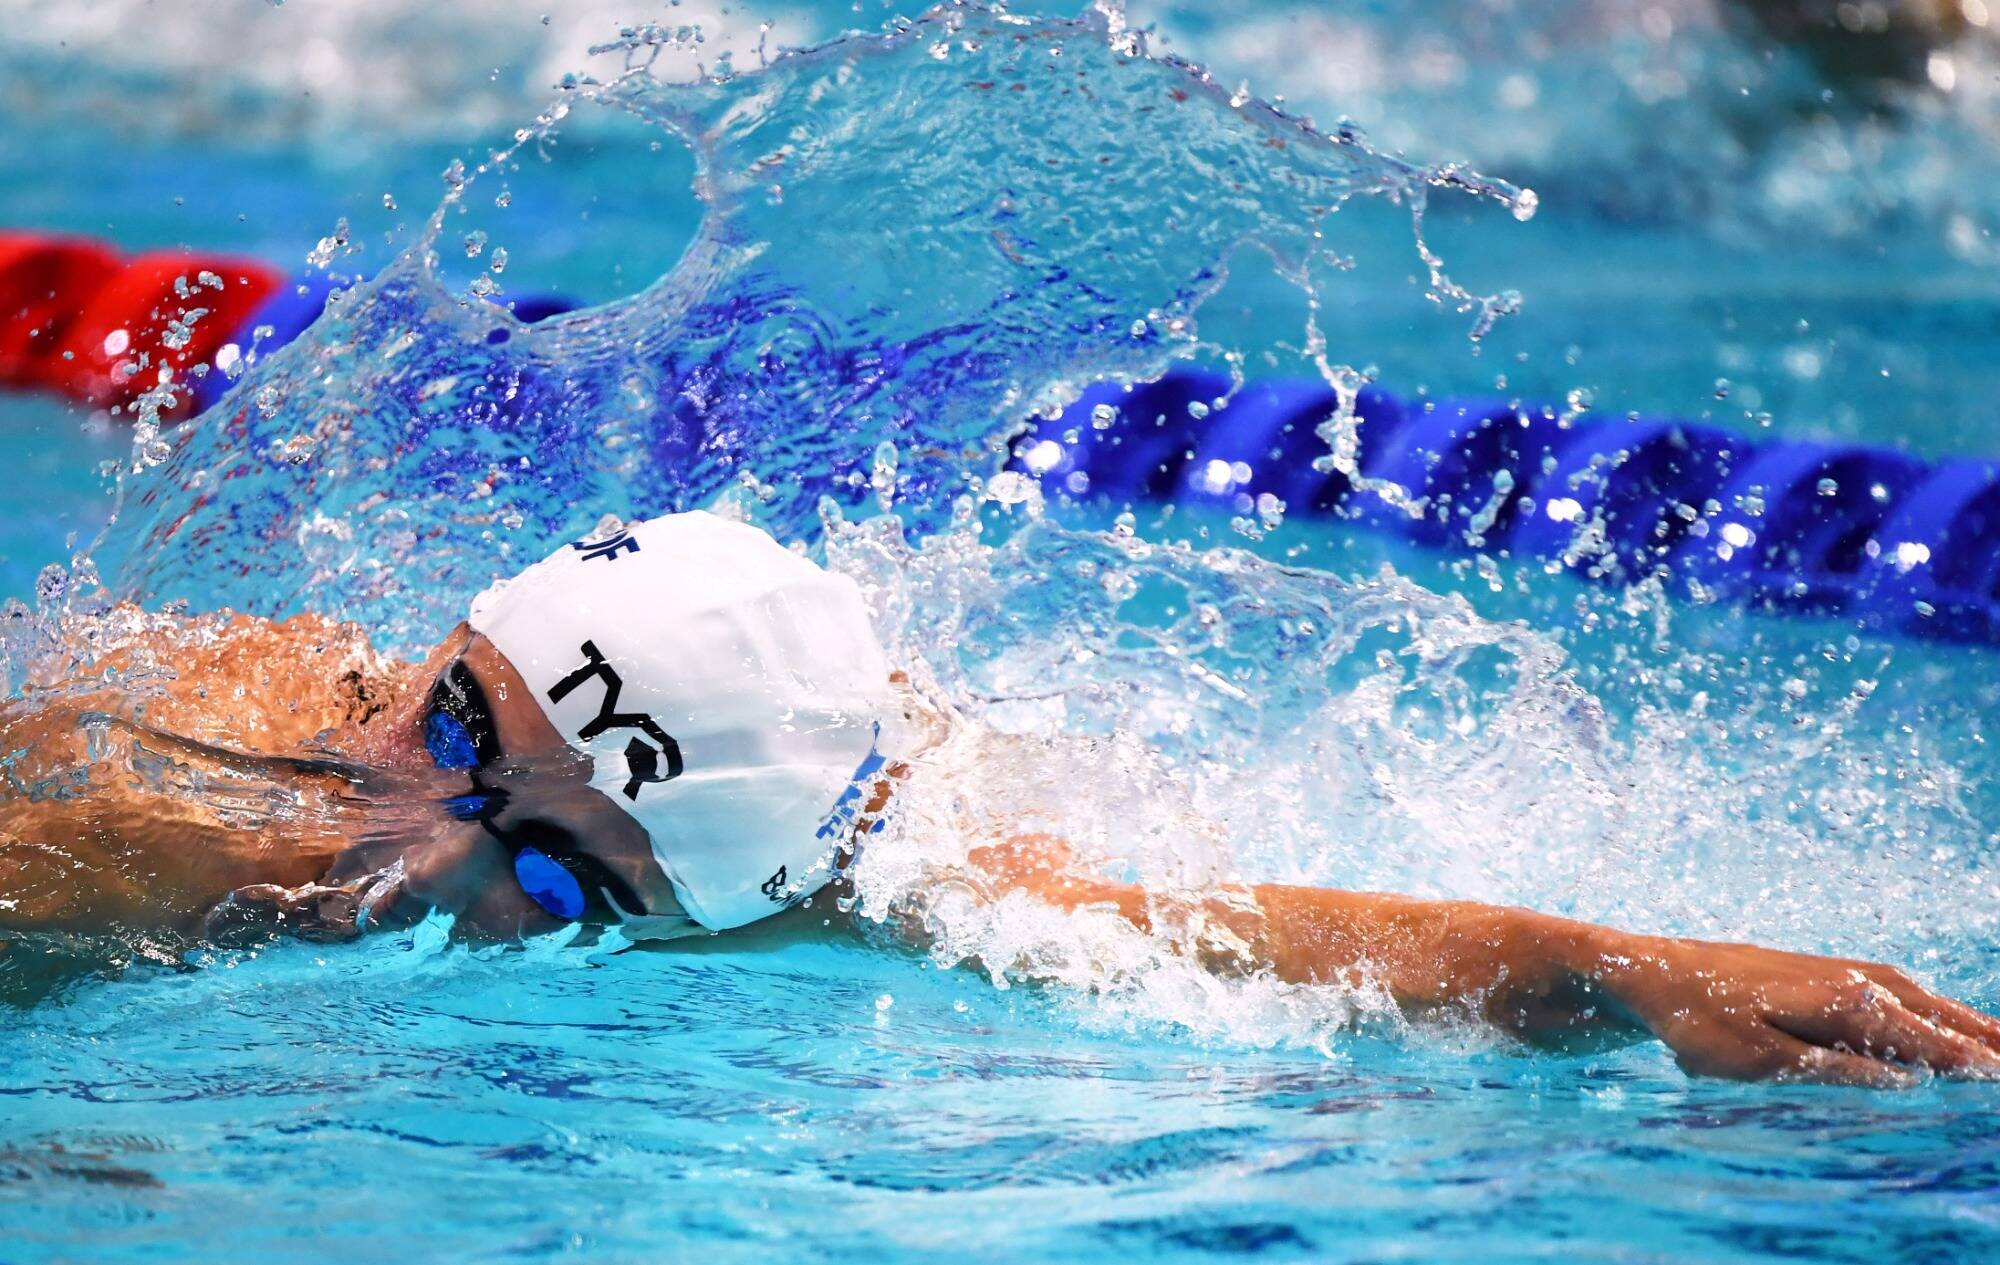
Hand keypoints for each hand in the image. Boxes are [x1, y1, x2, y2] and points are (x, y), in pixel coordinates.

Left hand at [1600, 935, 1999, 1085]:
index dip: (1971, 1064)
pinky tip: (1943, 1020)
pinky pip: (1899, 992)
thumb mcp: (1759, 1061)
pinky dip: (1933, 1008)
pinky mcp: (1825, 972)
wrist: (1651, 972)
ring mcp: (1842, 971)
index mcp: (1846, 1002)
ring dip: (1966, 1024)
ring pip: (1923, 1001)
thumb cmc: (1697, 1021)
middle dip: (1983, 1042)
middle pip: (1937, 1016)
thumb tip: (1907, 1081)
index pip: (1927, 1041)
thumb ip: (1833, 1070)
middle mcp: (1854, 979)